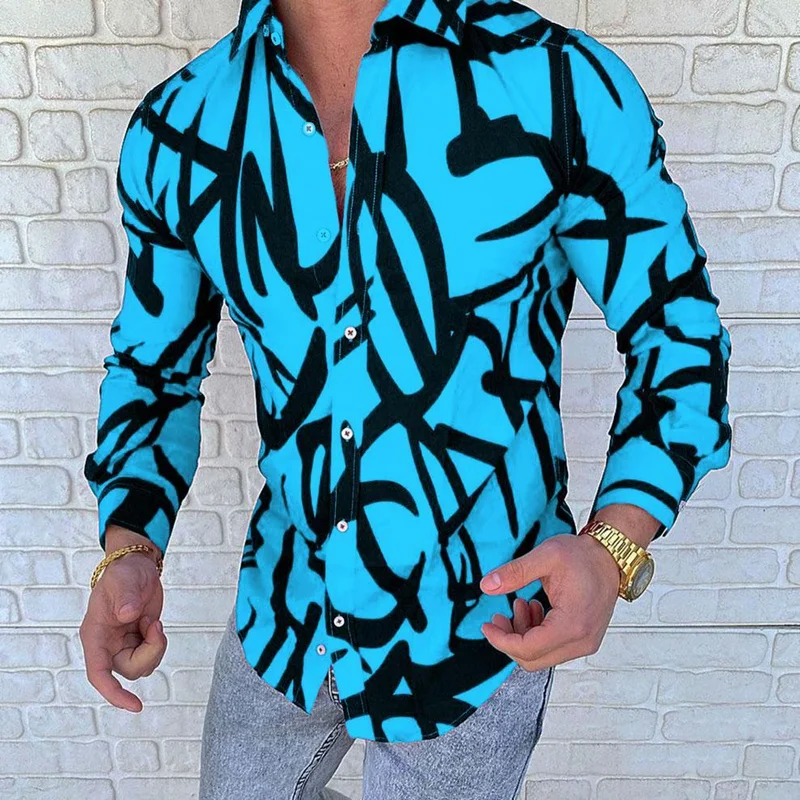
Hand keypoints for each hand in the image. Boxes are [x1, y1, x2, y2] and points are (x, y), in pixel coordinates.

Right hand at [79, 531, 166, 711]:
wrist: (136, 567)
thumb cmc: (124, 573)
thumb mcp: (124, 581)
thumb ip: (125, 598)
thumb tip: (128, 615)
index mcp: (95, 636)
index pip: (99, 673)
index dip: (114, 693)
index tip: (135, 706)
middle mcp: (107, 646)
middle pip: (130, 670)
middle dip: (150, 652)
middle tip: (155, 625)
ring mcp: (123, 646)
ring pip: (144, 666)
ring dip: (156, 647)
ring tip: (153, 621)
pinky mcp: (139, 642)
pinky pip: (152, 656)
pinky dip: (159, 643)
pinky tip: (155, 624)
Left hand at [478, 532, 621, 670]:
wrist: (611, 557)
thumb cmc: (584, 556)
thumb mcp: (546, 556)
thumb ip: (515, 572)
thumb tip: (487, 586)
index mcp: (572, 624)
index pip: (528, 649)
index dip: (501, 641)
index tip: (487, 626)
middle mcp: (582, 641)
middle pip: (533, 659)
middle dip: (509, 640)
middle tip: (498, 616)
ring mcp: (585, 643)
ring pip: (542, 656)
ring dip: (524, 634)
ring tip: (521, 604)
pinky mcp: (584, 640)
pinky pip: (553, 649)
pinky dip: (537, 634)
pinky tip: (534, 609)